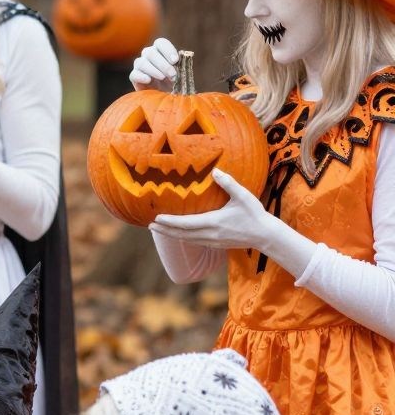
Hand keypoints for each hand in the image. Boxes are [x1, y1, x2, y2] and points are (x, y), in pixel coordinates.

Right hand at [130, 37, 179, 90]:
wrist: (164, 96)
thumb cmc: (173, 81)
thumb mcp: (180, 73)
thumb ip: (181, 66)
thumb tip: (184, 58)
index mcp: (160, 50)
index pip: (161, 43)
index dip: (168, 50)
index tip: (175, 61)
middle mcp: (148, 54)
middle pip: (151, 53)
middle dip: (163, 65)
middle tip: (173, 75)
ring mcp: (140, 64)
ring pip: (142, 62)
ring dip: (154, 70)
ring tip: (162, 78)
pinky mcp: (134, 76)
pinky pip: (134, 74)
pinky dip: (141, 76)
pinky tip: (149, 80)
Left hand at [152, 169, 279, 255]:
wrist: (265, 235)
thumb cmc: (255, 214)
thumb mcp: (243, 196)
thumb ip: (228, 183)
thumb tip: (215, 171)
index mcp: (213, 222)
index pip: (185, 224)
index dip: (169, 222)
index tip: (156, 218)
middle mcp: (210, 234)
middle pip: (181, 234)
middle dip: (164, 230)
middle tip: (149, 225)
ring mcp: (212, 241)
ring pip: (186, 240)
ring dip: (171, 235)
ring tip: (158, 229)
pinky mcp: (216, 244)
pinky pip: (194, 242)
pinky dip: (182, 238)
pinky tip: (177, 234)